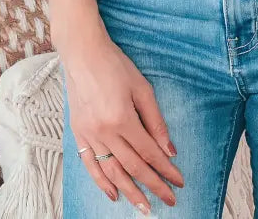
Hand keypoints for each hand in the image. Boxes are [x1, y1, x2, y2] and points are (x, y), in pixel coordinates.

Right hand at [64, 35, 184, 211]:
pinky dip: (102, 182)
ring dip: (130, 192)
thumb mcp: (143, 89)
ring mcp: (89, 135)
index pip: (150, 153)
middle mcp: (104, 132)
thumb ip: (156, 122)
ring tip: (144, 207)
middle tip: (169, 201)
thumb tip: (169, 150)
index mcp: (123, 119)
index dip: (166, 170)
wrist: (83, 55)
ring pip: (112, 172)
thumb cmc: (116, 67)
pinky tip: (114, 194)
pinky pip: (90, 164)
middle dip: (153, 186)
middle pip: (133, 167)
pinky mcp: (78, 134)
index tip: (179, 182)